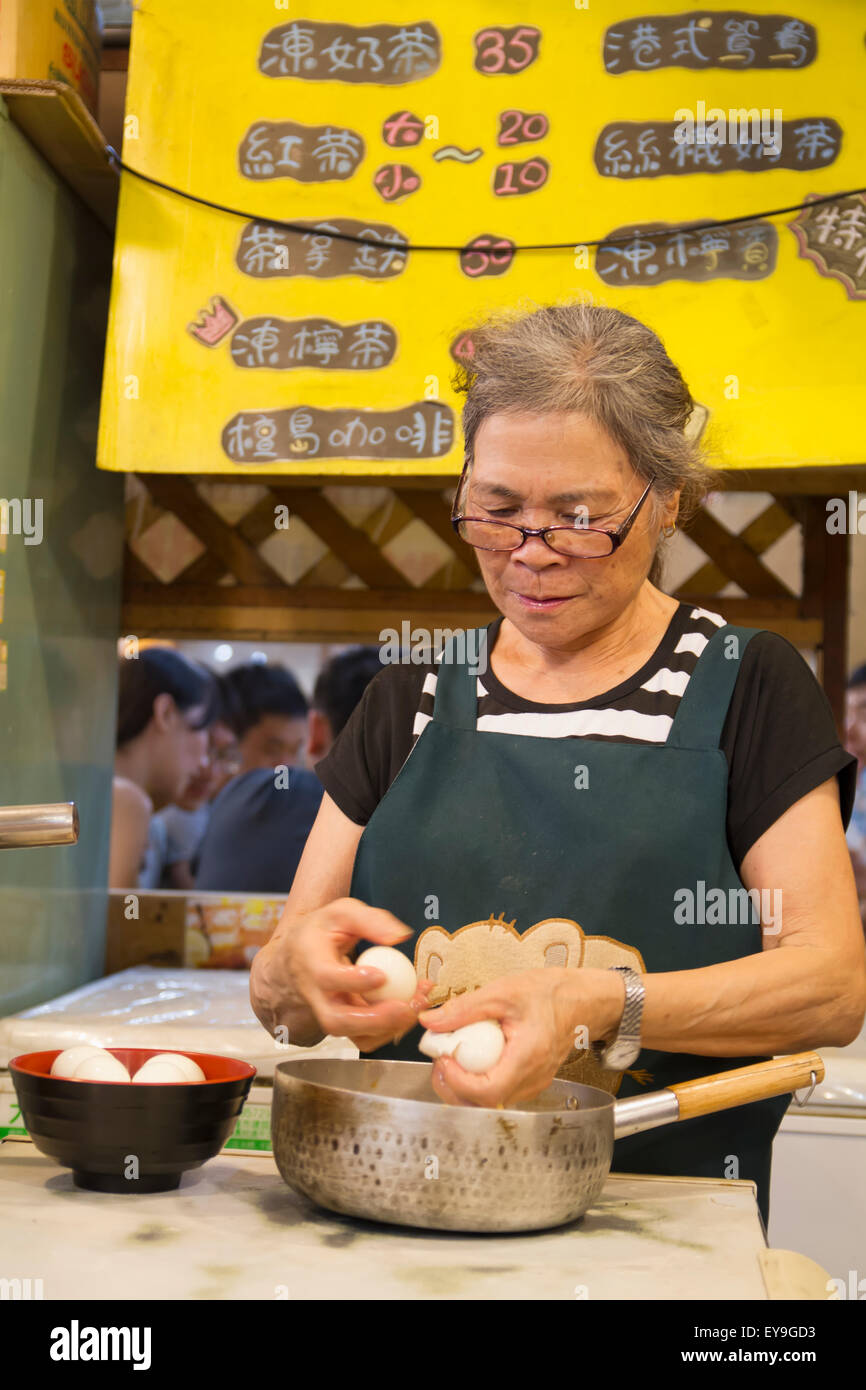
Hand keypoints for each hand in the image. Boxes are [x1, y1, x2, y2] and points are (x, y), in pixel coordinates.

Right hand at [250, 897, 432, 1051]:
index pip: (326, 978)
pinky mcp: (345, 1024)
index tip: (381, 976)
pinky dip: (393, 1029)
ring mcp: (330, 1014)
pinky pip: (368, 1037)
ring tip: (418, 1004)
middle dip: (374, 1021)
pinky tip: (412, 1006)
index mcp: (311, 963)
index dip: (353, 981)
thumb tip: (400, 936)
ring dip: (391, 1027)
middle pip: (337, 1021)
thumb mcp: (341, 913)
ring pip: (356, 1035)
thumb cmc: (321, 932)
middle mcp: (316, 996)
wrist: (299, 954)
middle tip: (405, 1007)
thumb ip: (370, 920)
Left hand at [417, 968, 623, 1107]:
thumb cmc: (550, 993)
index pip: (487, 1091)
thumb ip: (464, 1008)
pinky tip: (470, 1059)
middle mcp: (532, 1079)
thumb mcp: (503, 992)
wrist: (583, 1001)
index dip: (457, 1082)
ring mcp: (532, 1084)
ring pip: (489, 1101)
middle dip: (453, 1087)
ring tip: (451, 1057)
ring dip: (463, 1086)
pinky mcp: (530, 1082)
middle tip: (438, 1061)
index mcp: (528, 1058)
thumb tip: (430, 1022)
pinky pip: (498, 1091)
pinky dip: (478, 1081)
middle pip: (484, 1103)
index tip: (442, 1059)